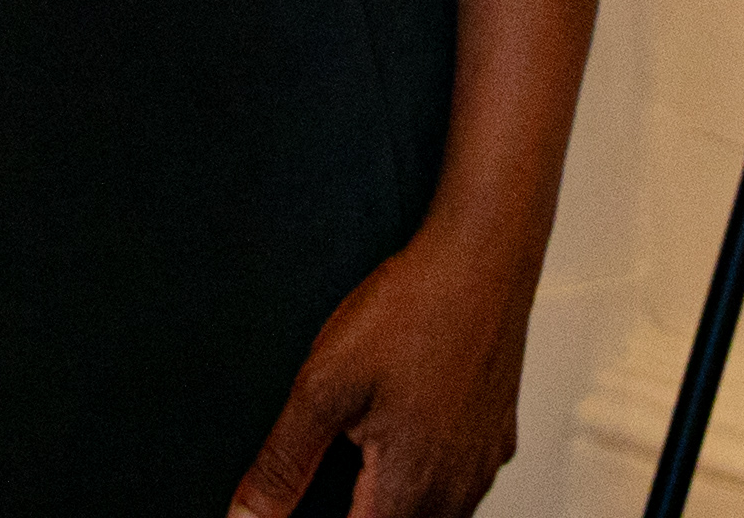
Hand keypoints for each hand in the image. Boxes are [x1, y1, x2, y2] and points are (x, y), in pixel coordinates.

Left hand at [220, 211, 538, 516]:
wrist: (484, 252)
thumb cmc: (415, 307)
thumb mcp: (324, 385)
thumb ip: (282, 464)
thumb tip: (246, 517)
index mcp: (408, 490)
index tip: (295, 507)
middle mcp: (454, 491)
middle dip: (355, 513)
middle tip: (329, 472)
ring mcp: (482, 467)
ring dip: (390, 505)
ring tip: (361, 465)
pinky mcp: (497, 440)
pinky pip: (459, 489)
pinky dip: (428, 485)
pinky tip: (406, 443)